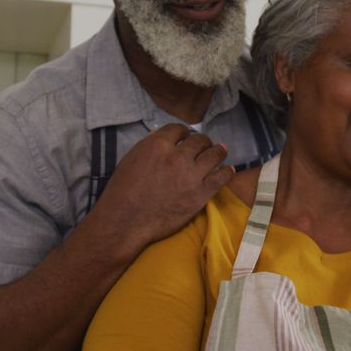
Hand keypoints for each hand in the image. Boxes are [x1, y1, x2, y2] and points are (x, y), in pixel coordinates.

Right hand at [95, 124, 232, 247]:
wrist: (125, 221)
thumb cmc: (122, 192)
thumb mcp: (130, 159)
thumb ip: (148, 146)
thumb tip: (160, 137)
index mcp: (157, 145)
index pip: (178, 129)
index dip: (184, 131)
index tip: (187, 136)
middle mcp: (177, 157)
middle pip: (199, 140)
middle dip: (203, 140)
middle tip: (205, 144)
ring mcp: (191, 176)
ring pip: (213, 155)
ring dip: (218, 151)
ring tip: (221, 150)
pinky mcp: (200, 195)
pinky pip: (220, 178)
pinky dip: (226, 172)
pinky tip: (229, 170)